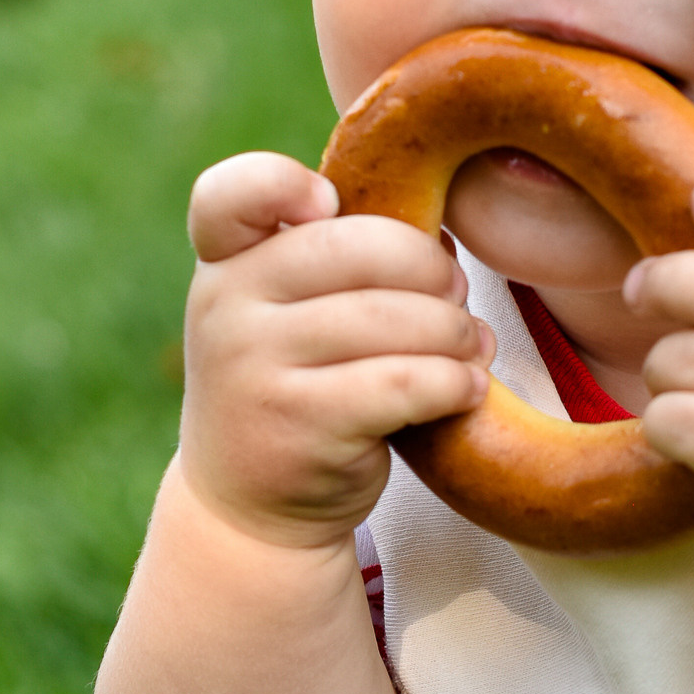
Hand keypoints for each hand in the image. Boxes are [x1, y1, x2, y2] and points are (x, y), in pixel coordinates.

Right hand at [178, 153, 492, 546]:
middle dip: (429, 269)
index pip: (231, 194)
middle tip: (455, 297)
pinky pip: (403, 382)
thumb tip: (442, 234)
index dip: (284, 184)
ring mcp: (255, 366)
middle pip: (355, 247)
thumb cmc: (296, 386)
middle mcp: (225, 305)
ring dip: (454, 331)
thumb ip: (337, 260)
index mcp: (224, 262)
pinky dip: (453, 382)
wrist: (250, 509)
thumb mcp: (287, 313)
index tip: (329, 205)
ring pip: (390, 317)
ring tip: (470, 347)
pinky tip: (467, 390)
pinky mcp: (300, 423)